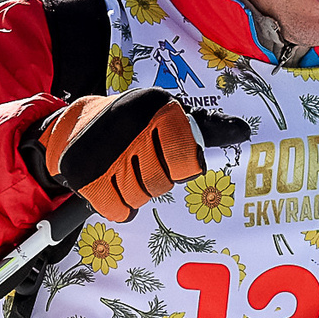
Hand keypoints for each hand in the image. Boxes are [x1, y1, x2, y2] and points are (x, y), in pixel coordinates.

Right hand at [25, 88, 205, 221]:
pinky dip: (120, 205)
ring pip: (141, 196)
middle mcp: (129, 125)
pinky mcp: (84, 175)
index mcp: (156, 107)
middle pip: (163, 181)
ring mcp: (104, 151)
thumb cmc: (133, 121)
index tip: (172, 157)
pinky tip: (112, 182)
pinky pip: (119, 210)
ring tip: (125, 167)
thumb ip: (207, 127)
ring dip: (137, 190)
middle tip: (143, 161)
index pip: (187, 160)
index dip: (182, 165)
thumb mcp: (169, 114)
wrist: (76, 125)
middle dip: (157, 178)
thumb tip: (243, 131)